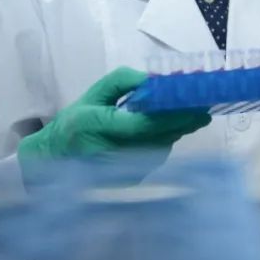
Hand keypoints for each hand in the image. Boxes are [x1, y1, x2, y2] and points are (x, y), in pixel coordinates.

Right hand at [17, 67, 210, 173]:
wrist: (55, 159)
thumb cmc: (76, 122)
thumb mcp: (93, 94)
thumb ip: (122, 81)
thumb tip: (153, 79)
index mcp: (97, 127)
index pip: (142, 125)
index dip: (171, 116)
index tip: (195, 106)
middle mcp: (110, 152)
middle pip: (158, 138)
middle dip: (184, 123)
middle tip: (203, 109)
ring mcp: (120, 170)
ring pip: (161, 148)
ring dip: (177, 132)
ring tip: (191, 117)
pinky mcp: (129, 180)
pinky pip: (155, 157)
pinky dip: (165, 142)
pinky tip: (170, 130)